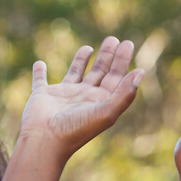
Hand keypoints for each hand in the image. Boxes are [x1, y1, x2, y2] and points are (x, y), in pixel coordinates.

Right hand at [18, 36, 144, 158]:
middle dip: (107, 57)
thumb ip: (124, 94)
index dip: (122, 61)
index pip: (115, 78)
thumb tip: (140, 72)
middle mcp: (83, 97)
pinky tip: (40, 64)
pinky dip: (39, 72)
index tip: (128, 44)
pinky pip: (40, 80)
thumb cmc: (77, 129)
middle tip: (113, 39)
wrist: (46, 141)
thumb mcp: (106, 112)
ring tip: (89, 47)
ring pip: (75, 73)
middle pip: (99, 73)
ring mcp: (63, 96)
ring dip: (81, 60)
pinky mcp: (42, 95)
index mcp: (99, 101)